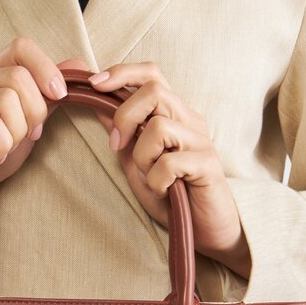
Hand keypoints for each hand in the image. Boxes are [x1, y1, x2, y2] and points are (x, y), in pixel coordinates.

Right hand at [0, 37, 70, 247]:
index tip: (59, 95)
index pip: (22, 46)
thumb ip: (49, 95)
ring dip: (18, 132)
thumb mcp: (30, 120)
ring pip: (6, 101)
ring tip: (8, 145)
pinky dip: (3, 145)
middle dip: (35, 112)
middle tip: (27, 134)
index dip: (46, 67)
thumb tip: (77, 65)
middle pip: (19, 78)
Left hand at [68, 59, 251, 278]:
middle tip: (117, 146)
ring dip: (142, 156)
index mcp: (174, 115)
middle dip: (124, 116)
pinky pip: (169, 162)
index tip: (96, 84)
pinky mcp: (209, 165)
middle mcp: (190, 121)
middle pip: (154, 91)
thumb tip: (97, 103)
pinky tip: (165, 191)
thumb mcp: (136, 161)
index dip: (123, 73)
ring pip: (159, 127)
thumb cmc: (171, 196)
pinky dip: (157, 180)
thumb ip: (120, 133)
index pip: (152, 74)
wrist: (202, 231)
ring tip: (151, 177)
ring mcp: (202, 141)